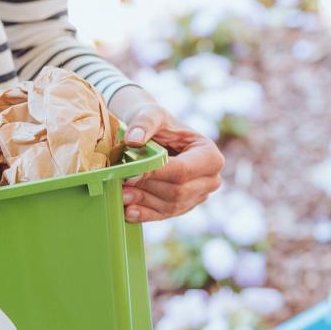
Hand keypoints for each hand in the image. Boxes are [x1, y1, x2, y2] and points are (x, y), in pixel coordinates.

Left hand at [110, 90, 223, 222]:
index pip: (183, 171)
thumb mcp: (152, 114)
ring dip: (143, 202)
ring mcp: (197, 196)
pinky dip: (145, 214)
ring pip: (170, 206)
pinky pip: (164, 215)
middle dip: (148, 189)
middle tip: (120, 184)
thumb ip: (144, 122)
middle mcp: (210, 179)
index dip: (156, 174)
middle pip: (178, 192)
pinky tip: (128, 211)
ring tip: (120, 195)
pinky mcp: (183, 207)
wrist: (154, 136)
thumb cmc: (157, 123)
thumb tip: (134, 139)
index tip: (130, 173)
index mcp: (210, 155)